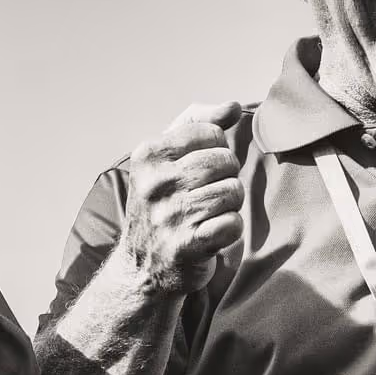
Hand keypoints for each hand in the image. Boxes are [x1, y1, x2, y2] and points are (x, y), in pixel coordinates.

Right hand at [118, 103, 243, 293]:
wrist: (142, 267)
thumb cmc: (162, 205)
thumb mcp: (166, 158)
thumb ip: (198, 124)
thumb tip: (233, 107)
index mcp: (148, 155)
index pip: (211, 134)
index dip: (215, 152)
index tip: (197, 172)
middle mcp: (155, 183)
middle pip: (225, 161)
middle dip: (224, 179)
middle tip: (204, 197)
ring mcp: (170, 215)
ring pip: (233, 191)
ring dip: (228, 206)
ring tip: (206, 216)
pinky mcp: (188, 244)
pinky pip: (233, 224)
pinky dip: (229, 231)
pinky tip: (210, 235)